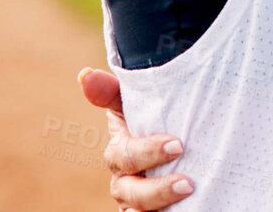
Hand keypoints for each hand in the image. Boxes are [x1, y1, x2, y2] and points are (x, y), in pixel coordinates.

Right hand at [78, 66, 192, 209]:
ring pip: (138, 211)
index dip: (148, 152)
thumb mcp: (132, 103)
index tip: (176, 144)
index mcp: (120, 152)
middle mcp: (124, 180)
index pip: (125, 155)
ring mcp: (135, 202)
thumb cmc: (150, 120)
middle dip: (157, 187)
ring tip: (188, 191)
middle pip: (132, 191)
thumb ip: (111, 90)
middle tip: (187, 180)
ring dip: (161, 203)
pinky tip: (185, 209)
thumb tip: (84, 74)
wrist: (172, 149)